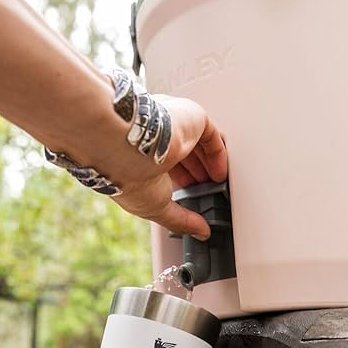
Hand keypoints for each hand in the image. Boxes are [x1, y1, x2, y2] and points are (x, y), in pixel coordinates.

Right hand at [113, 95, 226, 239]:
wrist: (127, 149)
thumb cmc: (126, 174)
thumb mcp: (156, 207)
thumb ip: (181, 220)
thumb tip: (200, 232)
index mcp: (140, 152)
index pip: (167, 164)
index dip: (184, 181)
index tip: (194, 194)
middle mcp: (156, 134)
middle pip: (185, 152)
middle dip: (199, 173)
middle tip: (208, 190)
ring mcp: (173, 123)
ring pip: (199, 142)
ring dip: (210, 164)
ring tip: (218, 183)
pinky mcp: (190, 116)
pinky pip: (210, 134)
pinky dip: (218, 154)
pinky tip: (220, 172)